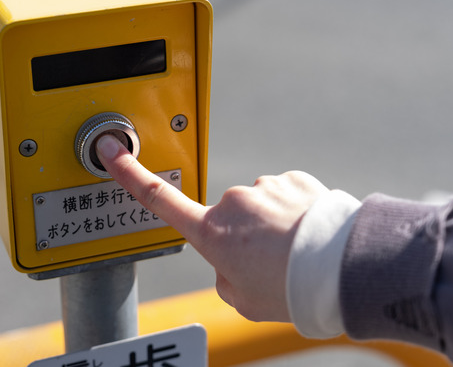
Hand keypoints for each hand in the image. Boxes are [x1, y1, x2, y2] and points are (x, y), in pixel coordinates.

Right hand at [95, 135, 328, 321]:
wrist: (340, 268)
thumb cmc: (289, 289)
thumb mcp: (242, 301)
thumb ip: (224, 277)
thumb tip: (229, 260)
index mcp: (212, 233)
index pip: (160, 201)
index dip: (131, 176)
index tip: (112, 152)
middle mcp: (232, 204)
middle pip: (227, 218)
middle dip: (243, 237)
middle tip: (269, 264)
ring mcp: (263, 188)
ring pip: (260, 207)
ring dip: (273, 225)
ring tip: (296, 252)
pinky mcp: (293, 180)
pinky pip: (286, 196)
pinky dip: (295, 213)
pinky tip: (309, 234)